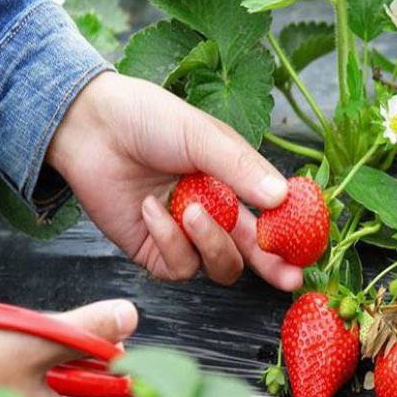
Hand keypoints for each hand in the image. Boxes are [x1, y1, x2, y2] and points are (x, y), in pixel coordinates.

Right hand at [0, 300, 137, 396]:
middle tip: (55, 334)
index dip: (114, 363)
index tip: (97, 339)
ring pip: (64, 392)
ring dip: (53, 362)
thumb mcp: (37, 341)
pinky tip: (9, 357)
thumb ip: (89, 330)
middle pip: (93, 393)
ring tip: (28, 340)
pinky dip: (32, 374)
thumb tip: (128, 315)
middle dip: (80, 358)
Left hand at [47, 72, 302, 290]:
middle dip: (272, 267)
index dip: (289, 238)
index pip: (270, 220)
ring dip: (210, 242)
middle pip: (251, 254)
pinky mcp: (154, 252)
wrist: (90, 126)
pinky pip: (178, 267)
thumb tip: (280, 197)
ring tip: (189, 210)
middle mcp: (214, 215)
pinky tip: (151, 209)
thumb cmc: (148, 120)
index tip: (306, 249)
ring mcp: (184, 237)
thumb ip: (241, 169)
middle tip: (287, 277)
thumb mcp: (203, 136)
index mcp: (233, 186)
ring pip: (219, 266)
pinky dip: (169, 240)